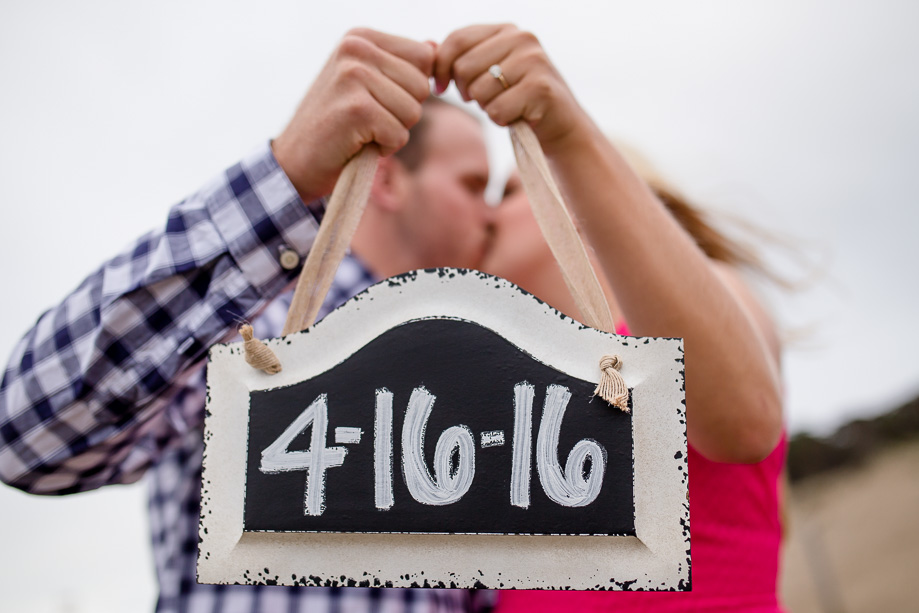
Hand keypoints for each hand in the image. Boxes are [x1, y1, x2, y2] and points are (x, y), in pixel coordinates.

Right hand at [273, 28, 434, 202]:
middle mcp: (355, 48)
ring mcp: (353, 76)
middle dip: (403, 112)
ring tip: (361, 131)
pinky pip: (400, 135)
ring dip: (392, 132)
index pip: (423, 56)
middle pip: (422, 86)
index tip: (379, 100)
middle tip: (368, 120)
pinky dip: (384, 148)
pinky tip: (357, 144)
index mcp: (360, 37)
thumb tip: (435, 45)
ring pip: (413, 112)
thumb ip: (401, 64)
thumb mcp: (367, 84)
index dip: (411, 89)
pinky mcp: (356, 109)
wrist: (295, 161)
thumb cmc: (337, 125)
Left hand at [435, 24, 591, 154]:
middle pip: (463, 67)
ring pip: (479, 90)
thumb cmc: (518, 99)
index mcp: (506, 29)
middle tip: (483, 100)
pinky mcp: (540, 88)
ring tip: (506, 106)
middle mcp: (522, 38)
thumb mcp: (488, 73)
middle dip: (465, 91)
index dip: (440, 67)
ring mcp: (534, 61)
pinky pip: (496, 110)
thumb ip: (460, 58)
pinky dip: (502, 120)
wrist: (561, 125)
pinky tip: (518, 116)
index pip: (457, 39)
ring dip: (487, 107)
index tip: (439, 87)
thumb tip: (426, 46)